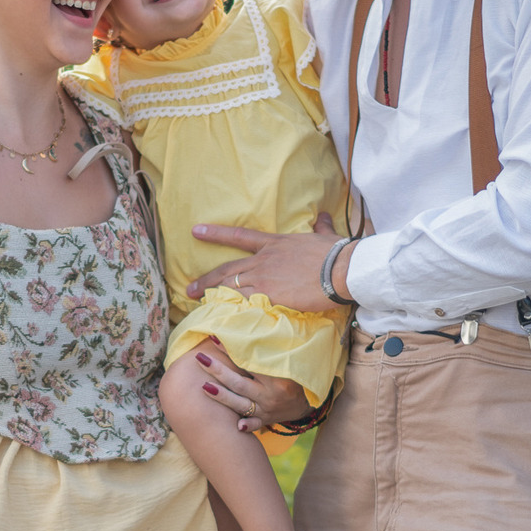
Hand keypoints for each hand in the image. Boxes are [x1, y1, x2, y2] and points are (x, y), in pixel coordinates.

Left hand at [187, 213, 353, 314]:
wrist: (340, 269)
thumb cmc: (336, 253)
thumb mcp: (326, 237)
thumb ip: (322, 228)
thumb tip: (325, 216)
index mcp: (275, 243)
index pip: (239, 236)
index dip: (216, 233)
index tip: (196, 231)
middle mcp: (264, 259)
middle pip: (228, 268)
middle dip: (206, 278)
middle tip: (189, 287)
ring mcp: (264, 278)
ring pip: (230, 286)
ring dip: (212, 294)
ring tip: (197, 302)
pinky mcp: (269, 295)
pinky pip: (243, 303)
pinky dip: (229, 309)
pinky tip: (217, 314)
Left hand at [193, 345, 310, 433]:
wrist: (307, 401)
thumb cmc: (294, 375)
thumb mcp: (286, 361)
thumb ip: (267, 352)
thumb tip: (243, 334)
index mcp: (276, 377)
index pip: (248, 362)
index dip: (231, 351)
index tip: (214, 339)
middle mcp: (270, 394)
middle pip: (239, 383)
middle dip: (218, 371)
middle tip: (200, 359)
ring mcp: (267, 409)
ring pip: (240, 404)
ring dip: (222, 396)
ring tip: (204, 386)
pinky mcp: (265, 420)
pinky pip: (256, 425)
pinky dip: (248, 426)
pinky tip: (237, 426)